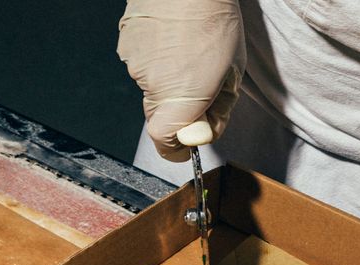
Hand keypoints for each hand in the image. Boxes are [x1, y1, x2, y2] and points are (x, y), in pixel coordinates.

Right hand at [117, 0, 245, 160]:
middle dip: (180, 113)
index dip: (175, 150)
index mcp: (181, 98)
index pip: (164, 141)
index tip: (187, 148)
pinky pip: (143, 67)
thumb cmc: (214, 20)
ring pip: (152, 90)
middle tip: (203, 90)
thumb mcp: (233, 75)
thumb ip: (219, 113)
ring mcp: (135, 64)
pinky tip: (174, 42)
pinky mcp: (126, 45)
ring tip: (190, 55)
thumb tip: (204, 133)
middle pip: (160, 117)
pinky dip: (158, 63)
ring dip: (170, 84)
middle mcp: (152, 85)